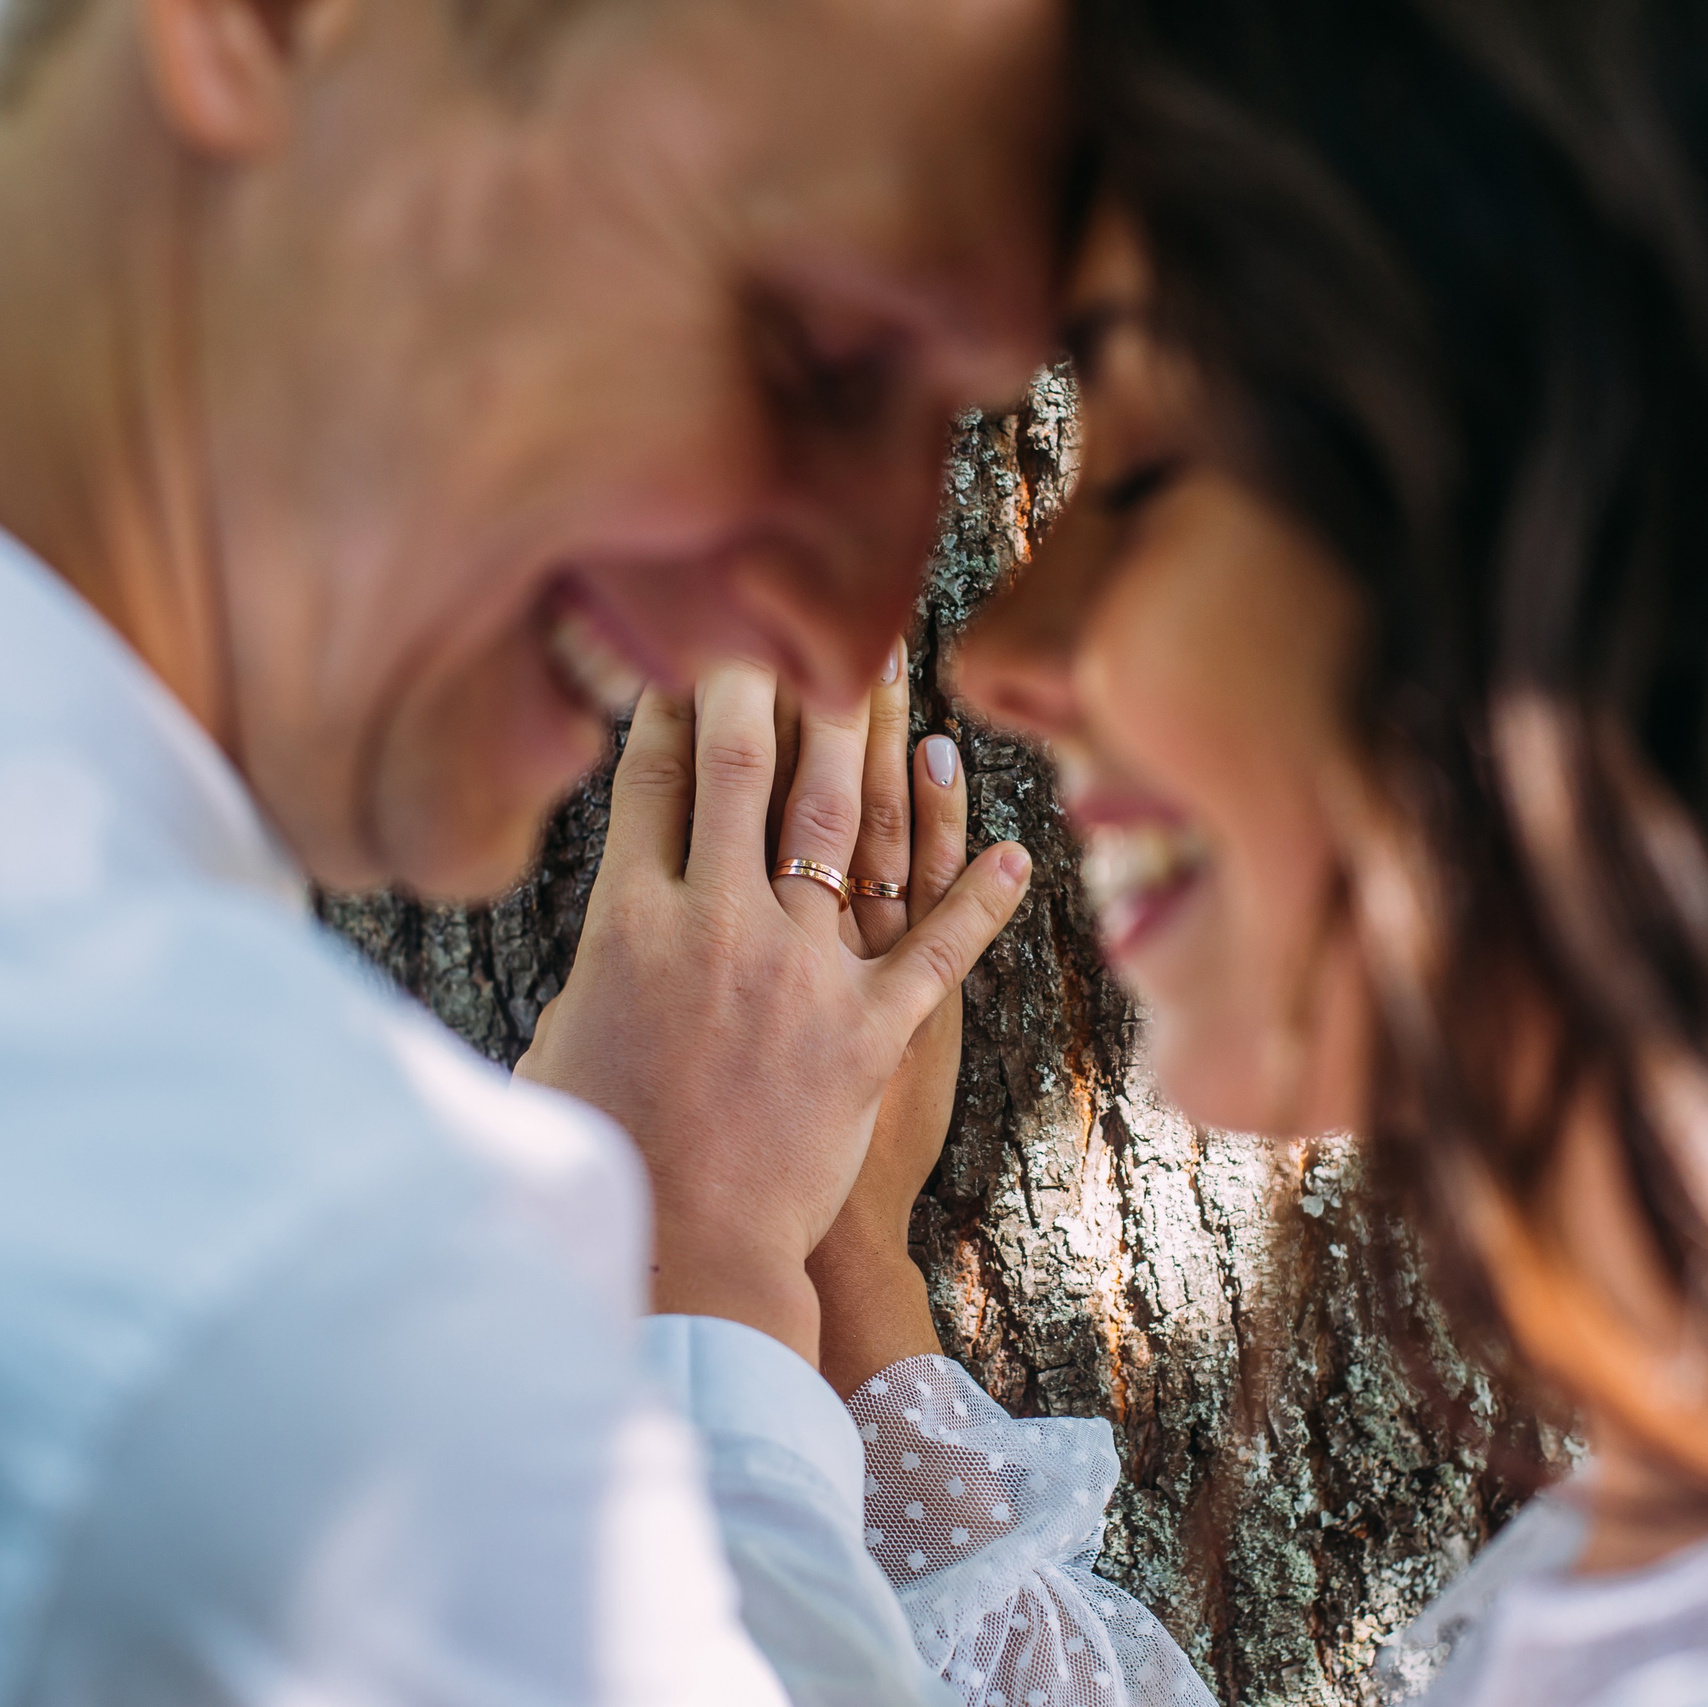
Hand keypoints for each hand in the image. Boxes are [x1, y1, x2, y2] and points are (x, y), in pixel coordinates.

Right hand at [515, 656, 1030, 1366]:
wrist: (684, 1256)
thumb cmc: (605, 1157)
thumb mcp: (560, 1047)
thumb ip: (584, 971)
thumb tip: (594, 934)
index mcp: (627, 923)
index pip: (649, 778)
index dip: (669, 700)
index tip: (688, 645)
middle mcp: (716, 923)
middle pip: (740, 766)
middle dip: (760, 676)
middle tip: (787, 615)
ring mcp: (801, 970)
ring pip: (841, 822)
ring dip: (867, 737)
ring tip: (889, 667)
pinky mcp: (872, 1029)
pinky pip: (941, 945)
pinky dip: (985, 893)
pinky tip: (1019, 842)